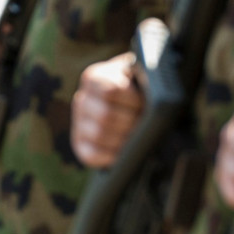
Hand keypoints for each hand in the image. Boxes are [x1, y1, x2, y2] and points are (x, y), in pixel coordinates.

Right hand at [70, 53, 141, 168]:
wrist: (133, 105)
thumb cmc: (140, 89)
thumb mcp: (140, 76)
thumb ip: (144, 80)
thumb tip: (154, 96)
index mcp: (94, 78)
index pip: (111, 90)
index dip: (133, 101)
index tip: (144, 104)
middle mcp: (81, 99)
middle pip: (105, 115)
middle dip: (131, 122)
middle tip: (143, 124)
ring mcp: (78, 123)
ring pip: (99, 134)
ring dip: (123, 139)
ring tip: (137, 136)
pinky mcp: (80, 144)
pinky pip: (92, 154)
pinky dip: (111, 156)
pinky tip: (124, 151)